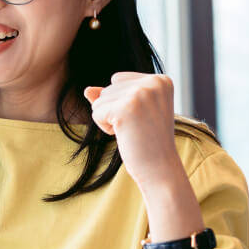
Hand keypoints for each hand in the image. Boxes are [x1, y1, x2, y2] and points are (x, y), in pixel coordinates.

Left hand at [84, 72, 182, 190]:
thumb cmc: (147, 141)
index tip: (143, 118)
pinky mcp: (125, 108)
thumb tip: (87, 90)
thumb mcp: (132, 112)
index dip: (122, 102)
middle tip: (139, 127)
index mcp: (160, 80)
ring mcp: (140, 94)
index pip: (118, 79)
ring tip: (133, 131)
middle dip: (115, 111)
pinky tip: (125, 135)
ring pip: (99, 100)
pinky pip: (96, 112)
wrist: (160, 168)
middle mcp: (153, 82)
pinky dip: (105, 127)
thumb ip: (111, 96)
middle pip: (107, 88)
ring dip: (110, 119)